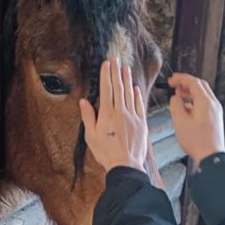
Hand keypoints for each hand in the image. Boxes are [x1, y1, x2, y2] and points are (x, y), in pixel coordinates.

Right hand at [79, 58, 148, 173]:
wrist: (125, 165)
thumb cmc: (105, 152)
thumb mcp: (91, 136)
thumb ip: (88, 117)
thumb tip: (83, 102)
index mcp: (107, 114)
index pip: (106, 89)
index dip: (106, 75)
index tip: (106, 63)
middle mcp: (121, 112)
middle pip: (118, 88)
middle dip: (116, 72)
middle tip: (115, 59)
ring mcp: (133, 117)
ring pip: (129, 94)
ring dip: (127, 80)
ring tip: (125, 68)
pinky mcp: (141, 123)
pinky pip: (139, 105)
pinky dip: (137, 95)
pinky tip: (135, 88)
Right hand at [168, 73, 224, 162]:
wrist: (211, 157)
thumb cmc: (197, 141)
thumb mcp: (180, 122)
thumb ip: (176, 106)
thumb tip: (175, 98)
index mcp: (205, 102)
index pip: (193, 82)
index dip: (181, 79)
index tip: (171, 80)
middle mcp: (213, 104)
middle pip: (201, 85)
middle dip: (186, 83)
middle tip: (174, 85)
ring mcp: (215, 111)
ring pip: (203, 94)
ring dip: (190, 92)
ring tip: (179, 95)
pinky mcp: (215, 117)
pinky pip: (205, 103)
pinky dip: (195, 100)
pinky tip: (186, 107)